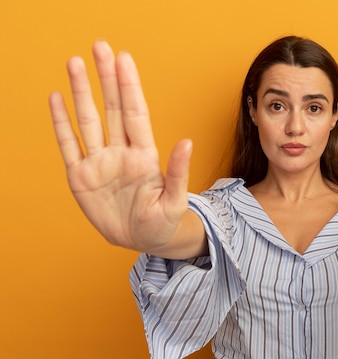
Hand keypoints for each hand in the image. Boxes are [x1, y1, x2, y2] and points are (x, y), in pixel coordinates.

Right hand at [49, 41, 192, 252]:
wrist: (143, 240)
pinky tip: (57, 98)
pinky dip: (61, 122)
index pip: (135, 113)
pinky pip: (68, 145)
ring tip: (75, 63)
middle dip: (106, 77)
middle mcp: (120, 152)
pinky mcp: (80, 177)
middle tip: (100, 46)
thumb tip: (187, 142)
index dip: (129, 86)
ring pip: (88, 119)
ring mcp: (99, 162)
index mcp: (144, 156)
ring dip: (81, 92)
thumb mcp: (174, 201)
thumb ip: (178, 172)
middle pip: (112, 107)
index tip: (124, 59)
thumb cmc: (163, 221)